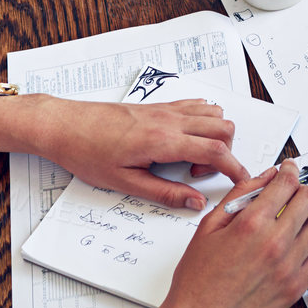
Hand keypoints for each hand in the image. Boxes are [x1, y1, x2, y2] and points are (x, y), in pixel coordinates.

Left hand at [32, 99, 252, 208]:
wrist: (65, 124)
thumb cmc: (87, 152)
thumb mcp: (125, 182)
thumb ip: (164, 193)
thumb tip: (193, 202)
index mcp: (163, 140)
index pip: (215, 149)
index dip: (235, 167)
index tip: (242, 181)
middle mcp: (169, 119)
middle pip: (222, 127)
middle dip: (225, 152)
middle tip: (199, 174)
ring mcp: (165, 109)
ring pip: (212, 112)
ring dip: (214, 135)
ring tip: (189, 159)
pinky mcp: (157, 106)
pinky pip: (194, 106)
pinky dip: (202, 121)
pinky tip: (184, 141)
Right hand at [158, 161, 307, 307]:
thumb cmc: (197, 279)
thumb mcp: (209, 227)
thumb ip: (239, 196)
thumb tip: (265, 177)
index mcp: (251, 224)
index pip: (287, 183)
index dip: (290, 171)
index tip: (289, 170)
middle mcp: (274, 244)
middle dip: (301, 190)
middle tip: (291, 194)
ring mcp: (288, 268)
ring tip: (293, 222)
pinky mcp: (295, 289)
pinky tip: (297, 248)